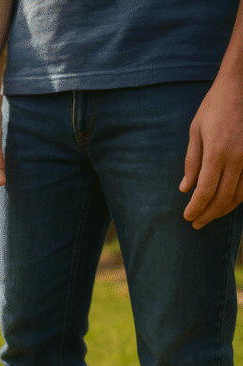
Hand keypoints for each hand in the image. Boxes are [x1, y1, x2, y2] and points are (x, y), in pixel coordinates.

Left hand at [180, 77, 242, 228]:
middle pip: (224, 197)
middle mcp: (239, 158)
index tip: (188, 218)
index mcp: (218, 152)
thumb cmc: (216, 106)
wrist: (242, 85)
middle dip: (209, 214)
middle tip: (197, 224)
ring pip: (241, 194)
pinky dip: (240, 196)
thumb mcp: (196, 131)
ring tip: (211, 215)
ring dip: (225, 209)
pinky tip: (229, 201)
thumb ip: (192, 161)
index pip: (206, 191)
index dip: (197, 208)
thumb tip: (186, 188)